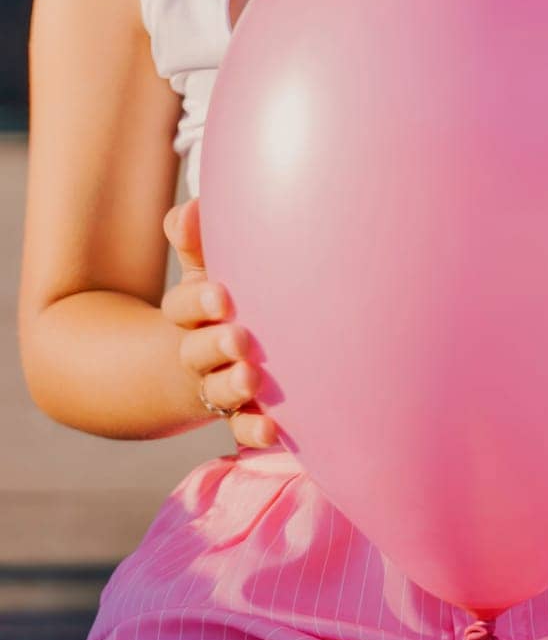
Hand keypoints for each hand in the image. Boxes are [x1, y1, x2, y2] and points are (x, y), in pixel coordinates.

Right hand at [160, 200, 276, 448]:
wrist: (184, 368)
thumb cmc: (210, 304)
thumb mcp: (200, 272)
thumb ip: (195, 241)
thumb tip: (190, 208)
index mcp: (187, 314)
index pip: (183, 308)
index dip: (199, 302)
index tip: (222, 296)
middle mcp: (196, 353)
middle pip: (197, 352)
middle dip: (216, 346)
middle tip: (240, 339)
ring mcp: (215, 386)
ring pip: (217, 392)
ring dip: (232, 387)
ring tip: (251, 379)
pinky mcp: (236, 415)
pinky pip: (240, 427)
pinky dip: (252, 430)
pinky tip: (273, 429)